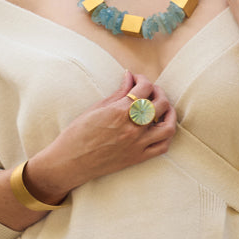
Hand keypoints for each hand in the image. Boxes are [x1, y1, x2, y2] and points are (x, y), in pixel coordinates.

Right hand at [23, 72, 177, 201]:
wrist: (70, 162)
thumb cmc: (77, 134)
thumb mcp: (96, 108)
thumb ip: (118, 92)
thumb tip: (130, 76)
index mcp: (119, 112)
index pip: (145, 88)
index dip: (143, 79)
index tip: (137, 79)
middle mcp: (132, 128)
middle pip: (160, 104)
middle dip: (158, 92)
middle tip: (150, 91)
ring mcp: (137, 145)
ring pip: (168, 127)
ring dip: (169, 113)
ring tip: (162, 108)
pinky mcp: (138, 158)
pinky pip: (162, 147)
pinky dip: (166, 136)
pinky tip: (159, 128)